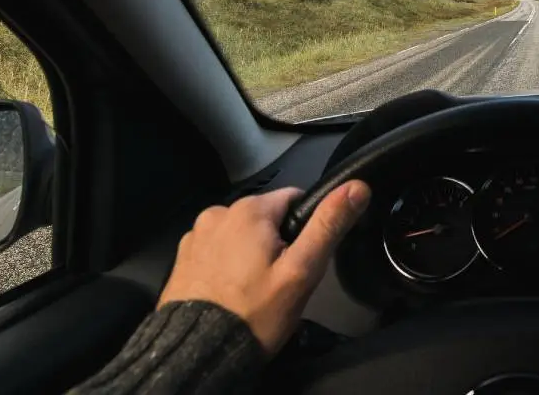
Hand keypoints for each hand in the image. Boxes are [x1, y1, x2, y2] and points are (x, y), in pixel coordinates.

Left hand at [157, 181, 370, 356]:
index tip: (302, 261)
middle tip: (280, 282)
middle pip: (266, 218)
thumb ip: (328, 226)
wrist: (199, 353)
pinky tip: (229, 292)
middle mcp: (217, 212)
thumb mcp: (301, 271)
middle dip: (277, 243)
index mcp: (249, 209)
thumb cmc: (256, 310)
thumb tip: (357, 186)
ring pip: (240, 235)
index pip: (294, 199)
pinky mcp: (181, 258)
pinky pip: (216, 251)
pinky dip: (226, 265)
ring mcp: (195, 235)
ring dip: (249, 253)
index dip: (306, 228)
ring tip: (253, 291)